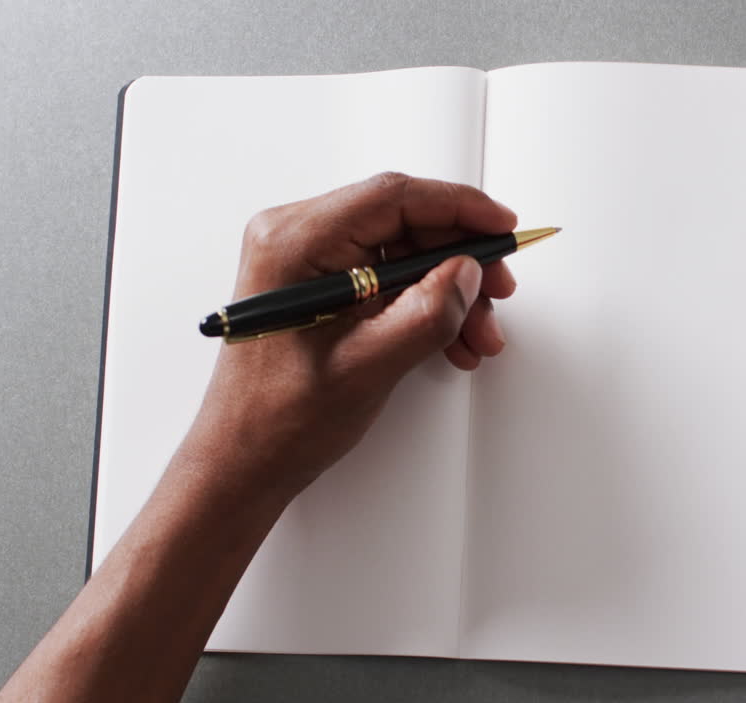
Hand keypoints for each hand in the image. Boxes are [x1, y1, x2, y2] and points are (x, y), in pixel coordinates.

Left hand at [184, 172, 517, 503]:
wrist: (243, 461)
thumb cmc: (276, 419)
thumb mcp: (366, 366)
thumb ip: (426, 313)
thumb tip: (467, 273)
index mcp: (294, 242)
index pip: (394, 197)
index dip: (460, 208)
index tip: (502, 228)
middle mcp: (295, 239)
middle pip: (403, 222)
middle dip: (459, 259)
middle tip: (497, 291)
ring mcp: (305, 261)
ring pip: (401, 252)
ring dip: (448, 288)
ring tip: (476, 333)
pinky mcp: (318, 285)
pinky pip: (385, 277)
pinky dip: (424, 303)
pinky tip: (449, 336)